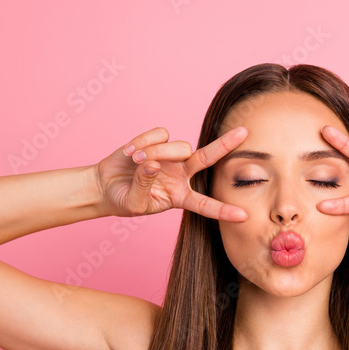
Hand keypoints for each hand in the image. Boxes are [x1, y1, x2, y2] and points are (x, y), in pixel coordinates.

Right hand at [95, 126, 249, 220]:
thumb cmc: (122, 200)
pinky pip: (160, 135)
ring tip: (135, 161)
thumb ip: (144, 185)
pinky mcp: (157, 141)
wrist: (104, 185)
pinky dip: (144, 141)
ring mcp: (171, 157)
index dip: (223, 211)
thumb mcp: (134, 203)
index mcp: (180, 197)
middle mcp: (181, 175)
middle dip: (225, 145)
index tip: (244, 217)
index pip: (205, 205)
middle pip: (207, 158)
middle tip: (244, 132)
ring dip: (157, 152)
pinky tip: (129, 152)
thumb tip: (153, 164)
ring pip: (179, 146)